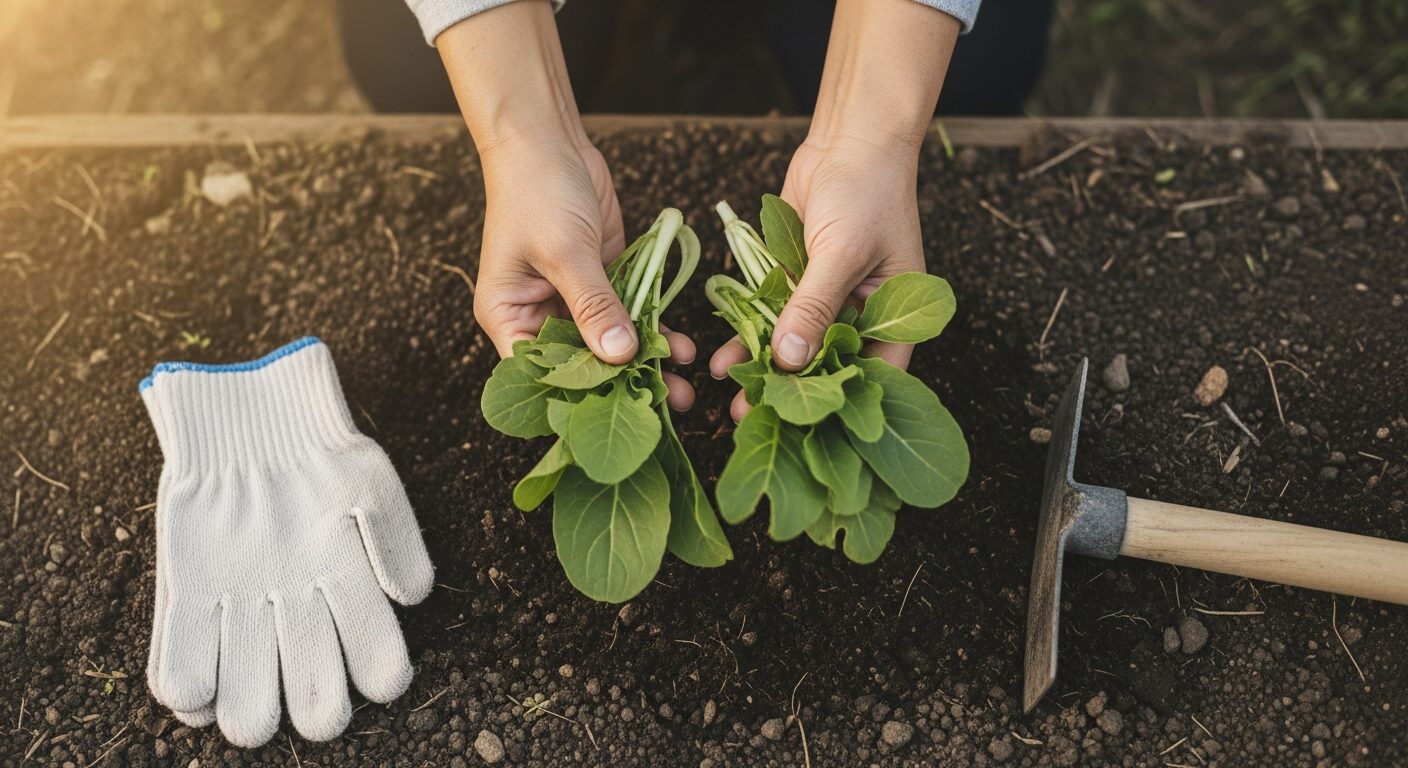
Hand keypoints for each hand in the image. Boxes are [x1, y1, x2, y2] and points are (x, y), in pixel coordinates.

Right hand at [437, 1, 694, 409]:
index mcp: (509, 318)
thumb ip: (594, 306)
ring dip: (647, 365)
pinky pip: (630, 317)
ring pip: (611, 346)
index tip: (619, 418)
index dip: (579, 398)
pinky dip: (654, 331)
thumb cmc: (536, 192)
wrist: (549, 141)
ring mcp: (571, 301)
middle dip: (623, 388)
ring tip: (686, 391)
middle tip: (666, 411)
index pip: (542, 375)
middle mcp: (537, 317)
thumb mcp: (564, 252)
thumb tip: (619, 357)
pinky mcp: (602, 282)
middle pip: (581, 367)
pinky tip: (682, 349)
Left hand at [709, 137, 923, 419]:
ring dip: (764, 368)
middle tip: (758, 419)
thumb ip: (813, 306)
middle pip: (827, 365)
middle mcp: (862, 313)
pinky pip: (771, 317)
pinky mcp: (795, 280)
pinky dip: (748, 335)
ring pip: (793, 345)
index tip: (809, 431)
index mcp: (895, 315)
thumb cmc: (867, 191)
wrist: (849, 139)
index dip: (844, 403)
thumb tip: (790, 359)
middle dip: (793, 393)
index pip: (875, 374)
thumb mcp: (842, 252)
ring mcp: (826, 297)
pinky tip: (723, 359)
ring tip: (734, 399)